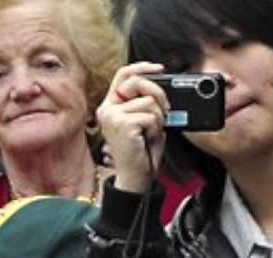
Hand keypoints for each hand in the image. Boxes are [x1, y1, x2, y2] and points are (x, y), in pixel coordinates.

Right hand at [95, 62, 169, 193]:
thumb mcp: (145, 118)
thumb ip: (146, 100)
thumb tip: (160, 83)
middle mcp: (107, 109)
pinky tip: (146, 138)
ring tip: (149, 132)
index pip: (123, 75)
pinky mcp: (121, 125)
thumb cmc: (142, 149)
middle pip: (138, 82)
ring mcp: (112, 117)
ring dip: (158, 118)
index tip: (160, 68)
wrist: (136, 174)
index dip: (142, 67)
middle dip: (158, 92)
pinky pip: (150, 116)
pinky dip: (155, 128)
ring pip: (149, 102)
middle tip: (164, 109)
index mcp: (111, 105)